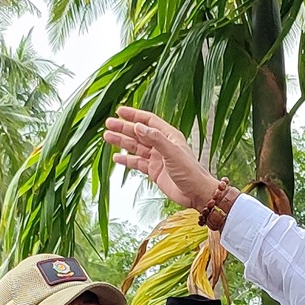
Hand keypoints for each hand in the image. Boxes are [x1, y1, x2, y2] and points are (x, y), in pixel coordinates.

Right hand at [104, 106, 219, 210]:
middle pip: (139, 133)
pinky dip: (126, 160)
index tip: (119, 111)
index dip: (134, 115)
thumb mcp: (173, 152)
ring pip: (135, 147)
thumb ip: (155, 139)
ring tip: (107, 137)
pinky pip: (137, 163)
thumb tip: (138, 127)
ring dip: (122, 142)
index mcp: (169, 136)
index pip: (148, 121)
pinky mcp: (154, 171)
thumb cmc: (190, 172)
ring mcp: (157, 158)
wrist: (196, 193)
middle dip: (123, 128)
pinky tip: (116, 157)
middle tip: (109, 124)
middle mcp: (162, 145)